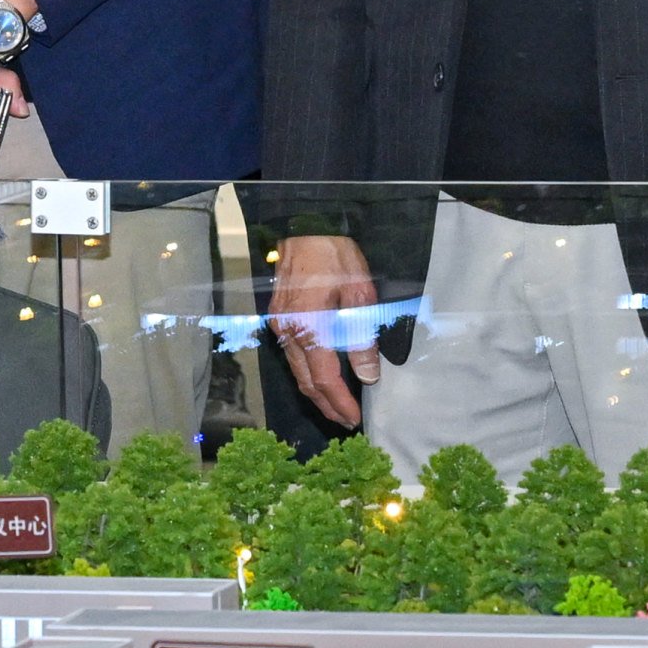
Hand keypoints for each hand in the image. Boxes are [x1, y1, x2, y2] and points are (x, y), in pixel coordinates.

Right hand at [268, 232, 385, 428]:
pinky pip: (292, 355)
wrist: (306, 226)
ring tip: (336, 407)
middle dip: (326, 405)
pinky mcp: (279, 317)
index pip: (323, 377)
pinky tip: (322, 379)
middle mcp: (288, 331)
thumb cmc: (336, 256)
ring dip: (316, 392)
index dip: (339, 402)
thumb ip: (362, 339)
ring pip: (297, 371)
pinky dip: (308, 373)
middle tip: (346, 421)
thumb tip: (367, 375)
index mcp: (310, 326)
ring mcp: (280, 325)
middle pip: (305, 381)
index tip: (354, 419)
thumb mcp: (360, 295)